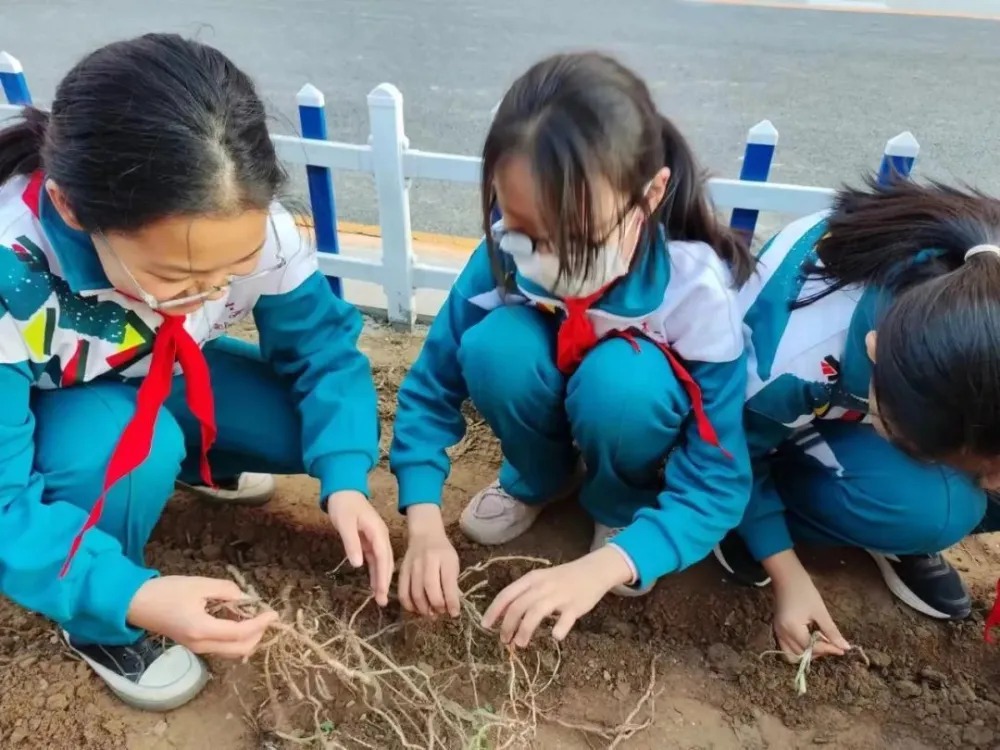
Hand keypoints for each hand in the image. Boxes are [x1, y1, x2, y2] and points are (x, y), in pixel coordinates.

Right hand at [127, 576, 277, 658]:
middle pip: (239, 649)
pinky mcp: (193, 645)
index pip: (240, 633)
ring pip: (231, 651)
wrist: (135, 604)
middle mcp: (201, 645)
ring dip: (247, 638)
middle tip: (265, 617)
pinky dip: (235, 639)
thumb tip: (245, 598)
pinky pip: (221, 648)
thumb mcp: (199, 585)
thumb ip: (225, 591)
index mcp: (202, 629)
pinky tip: (237, 621)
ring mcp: (196, 648)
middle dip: (258, 635)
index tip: (273, 613)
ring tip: (254, 618)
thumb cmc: (165, 592)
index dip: (260, 624)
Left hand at [327, 490, 393, 606]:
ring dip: (381, 579)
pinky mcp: (369, 541)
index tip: (381, 591)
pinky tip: (374, 584)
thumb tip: (358, 564)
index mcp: (378, 532)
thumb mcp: (345, 523)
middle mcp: (380, 537)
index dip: (383, 575)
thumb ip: (352, 543)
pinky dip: (375, 572)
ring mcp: (375, 539)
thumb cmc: (344, 505)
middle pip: (386, 562)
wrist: (344, 490)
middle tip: (382, 602)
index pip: (383, 557)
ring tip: (379, 598)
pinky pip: (374, 560)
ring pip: (381, 562)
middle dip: (385, 582)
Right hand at [399, 504, 460, 617]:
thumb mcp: (453, 563)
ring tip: (431, 613)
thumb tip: (452, 607)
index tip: (454, 613)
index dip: (451, 601)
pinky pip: (403, 592)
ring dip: (423, 608)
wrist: (425, 535)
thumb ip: (452, 583)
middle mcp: (427, 561)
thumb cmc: (443, 552)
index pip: (448, 582)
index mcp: (444, 558)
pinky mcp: (402, 571)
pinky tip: (416, 609)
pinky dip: (409, 605)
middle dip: (437, 606)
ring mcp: (412, 566)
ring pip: (415, 593)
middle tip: (441, 612)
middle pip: (430, 588)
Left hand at [482, 546, 631, 647]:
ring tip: (519, 644)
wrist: (593, 570)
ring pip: (536, 612)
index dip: (494, 610)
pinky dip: (559, 628)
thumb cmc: (562, 579)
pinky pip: (566, 618)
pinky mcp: (576, 605)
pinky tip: (555, 636)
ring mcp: (560, 595)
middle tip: (503, 640)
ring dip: (525, 629)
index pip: (507, 594)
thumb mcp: (540, 580)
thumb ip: (524, 595)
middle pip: (519, 605)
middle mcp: (543, 586)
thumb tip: (503, 616)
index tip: (485, 625)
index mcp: (532, 579)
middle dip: (507, 625)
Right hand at [766, 551, 849, 659]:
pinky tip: (811, 639)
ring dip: (807, 653)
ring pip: (792, 654)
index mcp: (792, 629)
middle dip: (818, 652)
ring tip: (821, 643)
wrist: (787, 577)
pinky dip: (799, 648)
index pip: (811, 648)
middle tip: (831, 644)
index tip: (842, 649)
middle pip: (801, 654)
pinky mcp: (778, 629)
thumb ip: (832, 631)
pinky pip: (787, 647)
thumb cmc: (805, 591)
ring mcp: (778, 632)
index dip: (829, 649)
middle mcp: (782, 634)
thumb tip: (845, 647)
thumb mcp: (820, 612)